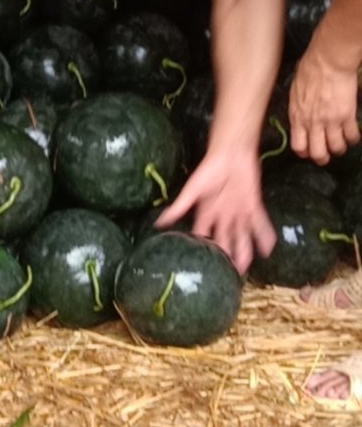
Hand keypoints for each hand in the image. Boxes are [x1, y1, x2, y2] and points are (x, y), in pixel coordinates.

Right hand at [154, 147, 275, 274]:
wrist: (231, 152)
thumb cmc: (209, 169)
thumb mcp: (192, 189)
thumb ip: (179, 207)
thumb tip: (159, 223)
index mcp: (206, 213)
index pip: (204, 236)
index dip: (204, 250)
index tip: (204, 268)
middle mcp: (223, 216)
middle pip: (224, 240)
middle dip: (226, 256)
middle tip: (227, 274)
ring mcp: (239, 211)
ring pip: (242, 235)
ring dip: (244, 250)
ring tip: (246, 267)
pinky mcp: (253, 205)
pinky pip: (260, 222)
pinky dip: (264, 235)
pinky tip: (269, 248)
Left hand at [288, 47, 359, 162]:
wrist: (328, 60)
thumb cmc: (310, 68)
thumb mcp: (296, 91)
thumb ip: (298, 108)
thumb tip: (301, 115)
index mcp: (297, 116)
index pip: (298, 145)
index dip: (305, 152)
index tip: (309, 151)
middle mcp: (312, 122)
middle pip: (317, 152)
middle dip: (323, 158)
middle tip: (327, 155)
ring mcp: (330, 121)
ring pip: (336, 147)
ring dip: (340, 148)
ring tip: (342, 144)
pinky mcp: (347, 116)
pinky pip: (352, 136)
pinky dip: (354, 138)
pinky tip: (354, 135)